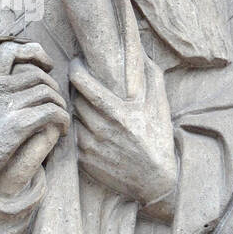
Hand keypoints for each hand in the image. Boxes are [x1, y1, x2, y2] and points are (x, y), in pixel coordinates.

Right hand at [0, 42, 68, 191]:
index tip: (46, 66)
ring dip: (60, 105)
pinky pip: (52, 112)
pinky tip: (62, 129)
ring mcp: (7, 106)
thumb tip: (29, 74)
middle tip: (56, 103)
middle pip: (38, 75)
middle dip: (53, 87)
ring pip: (48, 93)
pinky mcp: (18, 125)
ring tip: (59, 118)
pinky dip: (63, 119)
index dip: (34, 52)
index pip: (11, 49)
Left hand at [69, 57, 176, 213]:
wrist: (154, 182)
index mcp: (121, 115)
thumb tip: (142, 52)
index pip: (87, 86)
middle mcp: (103, 130)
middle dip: (75, 88)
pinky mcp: (84, 160)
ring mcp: (91, 146)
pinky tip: (84, 123)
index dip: (76, 70)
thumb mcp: (161, 108)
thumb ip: (153, 78)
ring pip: (72, 116)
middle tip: (78, 81)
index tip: (76, 62)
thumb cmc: (158, 141)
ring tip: (81, 101)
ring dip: (73, 107)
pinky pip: (71, 135)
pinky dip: (74, 126)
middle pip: (75, 99)